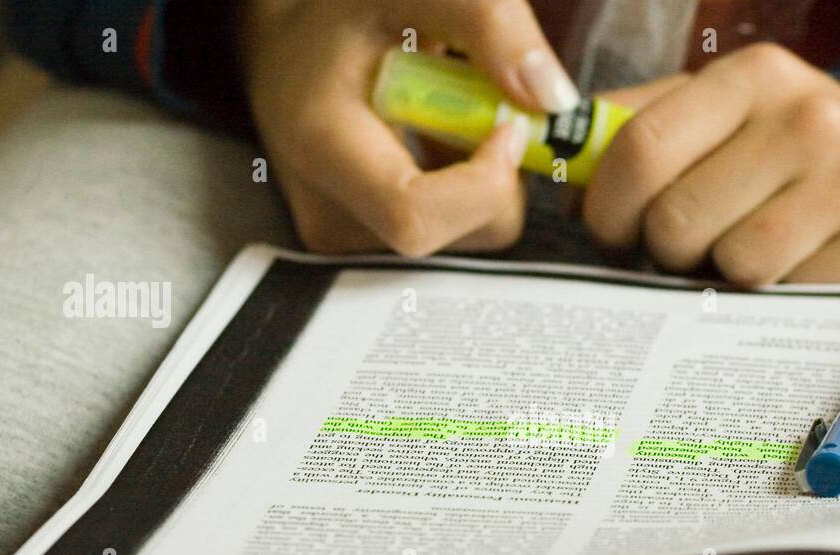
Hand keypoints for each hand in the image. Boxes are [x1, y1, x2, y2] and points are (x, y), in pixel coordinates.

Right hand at [238, 0, 577, 255]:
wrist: (287, 48)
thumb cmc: (340, 14)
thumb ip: (486, 23)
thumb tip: (552, 100)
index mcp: (322, 149)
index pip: (417, 217)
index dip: (484, 182)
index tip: (508, 123)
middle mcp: (328, 214)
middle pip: (459, 233)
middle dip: (495, 172)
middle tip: (478, 102)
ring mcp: (348, 239)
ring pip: (465, 236)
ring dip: (483, 176)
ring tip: (447, 115)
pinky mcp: (369, 246)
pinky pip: (453, 234)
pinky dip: (466, 188)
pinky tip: (436, 141)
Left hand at [583, 44, 839, 285]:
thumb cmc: (772, 161)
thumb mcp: (711, 124)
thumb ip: (632, 137)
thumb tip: (563, 188)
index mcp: (751, 76)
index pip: (640, 150)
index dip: (606, 209)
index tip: (609, 232)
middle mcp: (809, 114)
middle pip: (678, 221)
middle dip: (664, 251)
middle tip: (686, 248)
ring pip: (735, 266)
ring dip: (722, 279)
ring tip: (740, 255)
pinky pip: (792, 296)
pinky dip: (776, 299)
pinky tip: (792, 270)